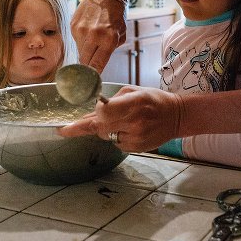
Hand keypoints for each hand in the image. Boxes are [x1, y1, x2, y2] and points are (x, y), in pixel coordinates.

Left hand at [58, 86, 183, 151]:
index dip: (87, 117)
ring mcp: (137, 137)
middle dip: (93, 124)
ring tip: (123, 121)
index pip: (103, 112)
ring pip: (107, 136)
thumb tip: (89, 113)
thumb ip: (111, 101)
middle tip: (77, 126)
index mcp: (134, 102)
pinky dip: (118, 137)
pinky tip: (131, 130)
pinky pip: (117, 144)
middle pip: (101, 127)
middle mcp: (135, 121)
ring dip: (107, 129)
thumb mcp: (133, 92)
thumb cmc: (153, 99)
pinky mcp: (138, 148)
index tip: (64, 128)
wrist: (177, 115)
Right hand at [70, 0, 126, 71]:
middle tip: (88, 70)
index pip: (97, 65)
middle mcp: (93, 36)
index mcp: (108, 40)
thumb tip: (99, 63)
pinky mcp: (72, 25)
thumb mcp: (120, 33)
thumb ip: (111, 49)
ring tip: (93, 40)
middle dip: (87, 67)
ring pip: (79, 51)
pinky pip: (75, 40)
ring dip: (85, 51)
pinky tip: (88, 30)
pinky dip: (81, 39)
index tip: (92, 83)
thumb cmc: (116, 13)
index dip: (94, 76)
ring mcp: (80, 31)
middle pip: (84, 62)